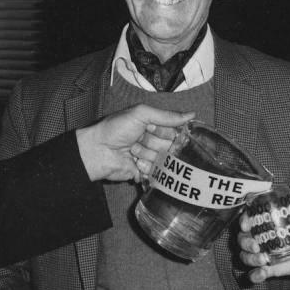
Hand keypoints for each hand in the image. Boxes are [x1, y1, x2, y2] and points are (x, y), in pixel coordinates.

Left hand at [76, 105, 193, 182]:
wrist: (97, 151)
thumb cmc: (115, 129)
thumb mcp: (141, 114)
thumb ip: (166, 116)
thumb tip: (191, 115)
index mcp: (151, 125)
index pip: (172, 131)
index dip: (169, 133)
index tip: (161, 132)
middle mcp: (151, 141)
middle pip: (169, 147)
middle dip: (157, 145)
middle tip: (141, 141)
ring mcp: (147, 158)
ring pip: (162, 161)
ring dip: (149, 156)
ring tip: (133, 152)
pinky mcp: (143, 173)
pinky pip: (156, 174)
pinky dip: (147, 169)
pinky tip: (135, 164)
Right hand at [239, 197, 289, 282]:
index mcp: (271, 217)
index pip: (250, 216)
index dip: (244, 220)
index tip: (246, 225)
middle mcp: (265, 235)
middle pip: (243, 238)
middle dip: (245, 242)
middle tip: (256, 246)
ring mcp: (268, 252)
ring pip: (246, 256)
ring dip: (249, 258)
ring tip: (262, 260)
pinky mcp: (274, 268)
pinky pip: (258, 273)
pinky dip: (255, 275)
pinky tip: (261, 275)